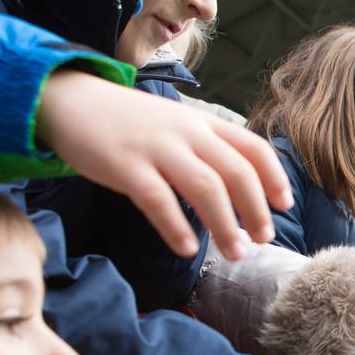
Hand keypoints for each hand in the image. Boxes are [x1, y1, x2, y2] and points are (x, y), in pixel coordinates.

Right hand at [36, 70, 292, 261]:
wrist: (70, 101)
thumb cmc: (130, 124)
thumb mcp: (177, 125)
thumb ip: (207, 150)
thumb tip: (240, 192)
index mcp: (204, 122)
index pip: (253, 148)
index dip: (274, 177)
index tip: (284, 205)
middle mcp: (187, 132)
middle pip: (236, 172)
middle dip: (256, 210)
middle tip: (263, 240)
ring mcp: (156, 148)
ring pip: (205, 188)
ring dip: (225, 225)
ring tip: (235, 253)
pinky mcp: (125, 165)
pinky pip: (158, 200)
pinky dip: (177, 227)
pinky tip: (189, 248)